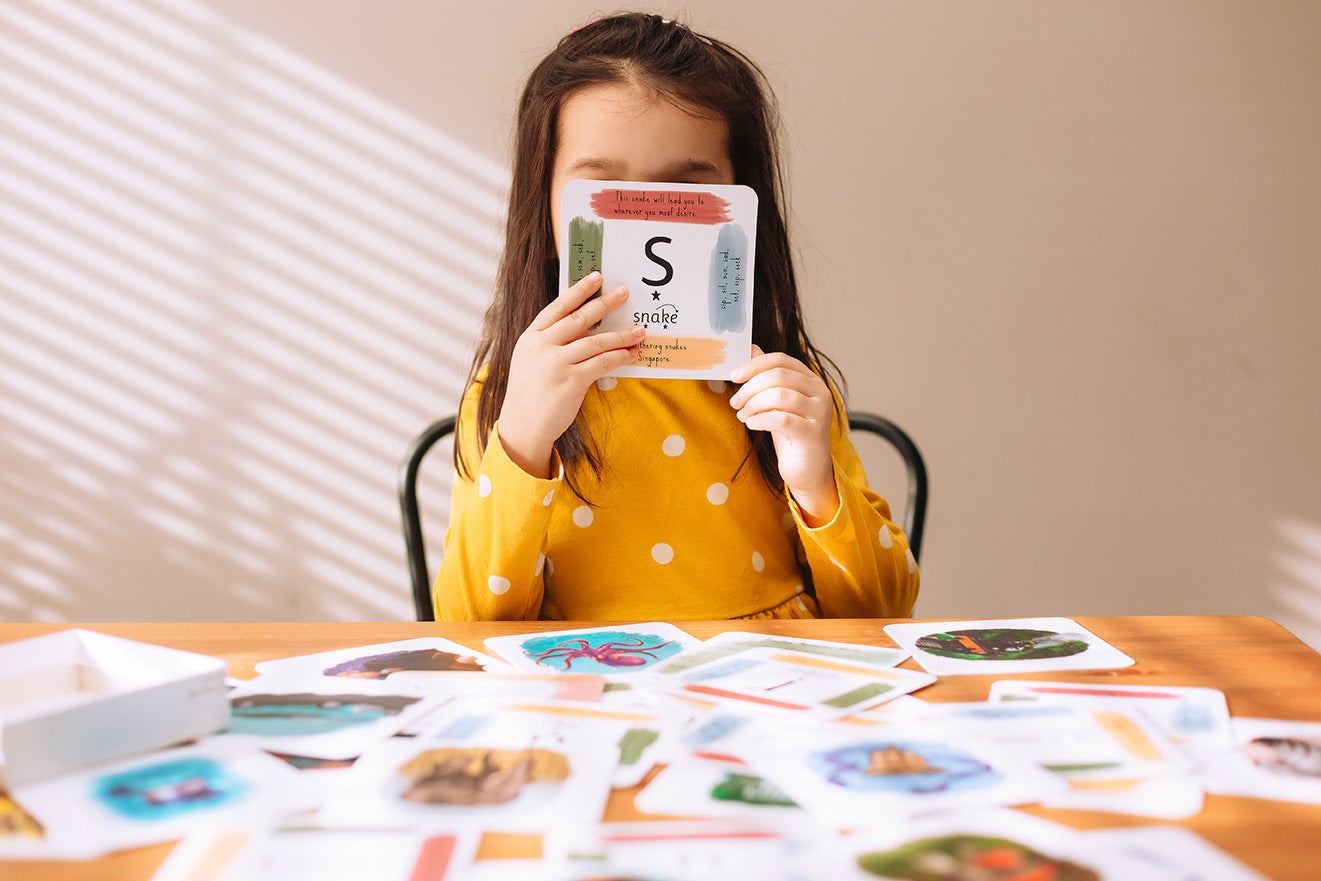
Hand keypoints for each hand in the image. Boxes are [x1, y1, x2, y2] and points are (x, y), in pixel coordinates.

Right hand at [498, 272, 644, 477]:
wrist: (523, 426)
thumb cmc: (530, 393)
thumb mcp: (530, 359)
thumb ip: (550, 342)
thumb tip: (586, 329)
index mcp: (532, 337)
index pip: (558, 307)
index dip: (579, 291)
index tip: (596, 277)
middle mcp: (543, 346)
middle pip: (580, 318)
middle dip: (605, 303)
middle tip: (624, 293)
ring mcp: (557, 364)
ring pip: (596, 341)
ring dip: (621, 335)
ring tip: (639, 331)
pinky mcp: (572, 382)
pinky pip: (602, 363)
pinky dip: (620, 357)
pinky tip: (631, 354)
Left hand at [729, 345, 838, 524]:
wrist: (807, 469)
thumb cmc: (790, 434)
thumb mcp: (776, 402)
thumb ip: (768, 376)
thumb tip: (751, 348)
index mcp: (811, 380)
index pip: (781, 360)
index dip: (754, 365)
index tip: (733, 376)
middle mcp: (820, 392)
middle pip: (779, 376)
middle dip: (750, 387)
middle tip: (734, 402)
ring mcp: (820, 413)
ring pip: (780, 396)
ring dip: (753, 405)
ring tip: (742, 415)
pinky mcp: (813, 433)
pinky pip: (782, 419)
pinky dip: (760, 419)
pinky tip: (752, 424)